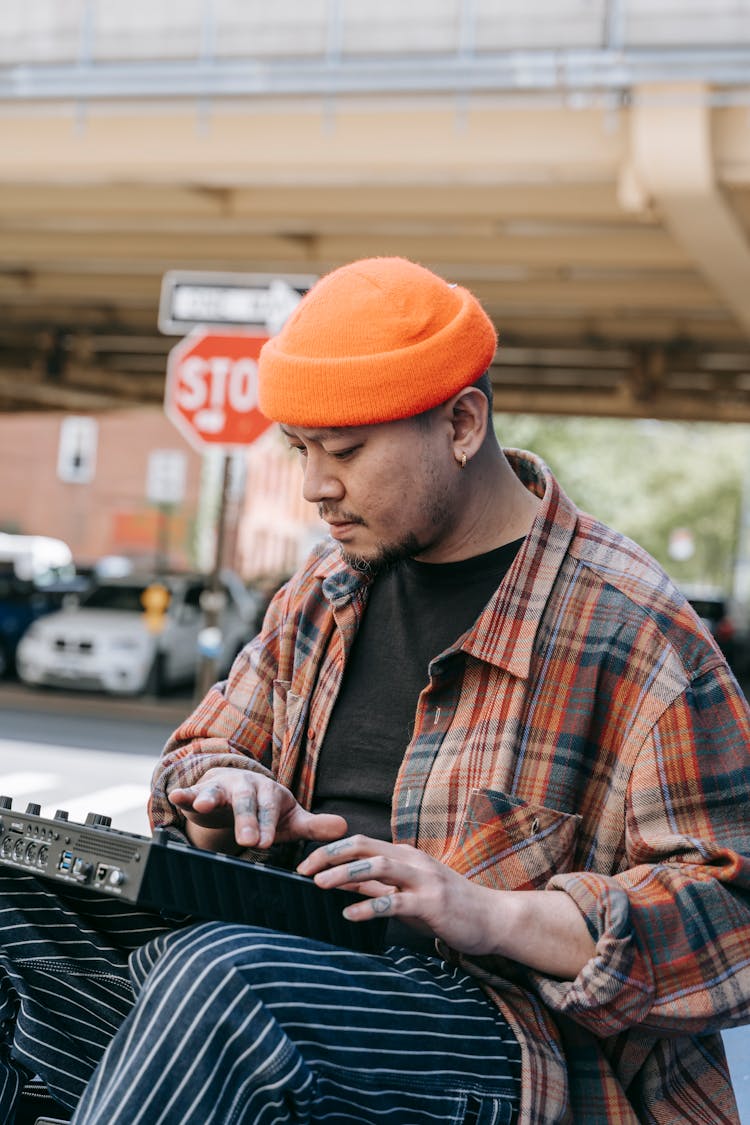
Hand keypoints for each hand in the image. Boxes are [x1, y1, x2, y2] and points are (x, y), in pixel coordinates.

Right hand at [169, 767, 347, 851]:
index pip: (271, 809)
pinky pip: (193, 791)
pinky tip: (176, 796)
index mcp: (270, 793)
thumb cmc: (265, 809)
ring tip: (205, 805)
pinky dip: (185, 793)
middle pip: (246, 801)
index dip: (268, 825)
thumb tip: (345, 827)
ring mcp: (223, 787)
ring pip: (217, 793)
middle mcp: (247, 786)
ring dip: (211, 798)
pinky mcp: (201, 791)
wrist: (236, 790)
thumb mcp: (288, 818)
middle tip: (247, 840)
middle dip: (246, 819)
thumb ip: (313, 825)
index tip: (266, 843)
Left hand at [297, 834, 497, 954]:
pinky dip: (369, 906)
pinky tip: (349, 913)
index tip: (305, 864)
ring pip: (378, 867)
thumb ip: (377, 887)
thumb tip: (341, 884)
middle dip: (330, 855)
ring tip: (319, 884)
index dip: (330, 850)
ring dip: (345, 873)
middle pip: (364, 847)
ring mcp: (424, 880)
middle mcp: (413, 861)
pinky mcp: (432, 903)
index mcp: (405, 855)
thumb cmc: (447, 907)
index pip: (361, 843)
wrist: (492, 919)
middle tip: (303, 869)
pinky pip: (395, 901)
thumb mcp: (407, 892)